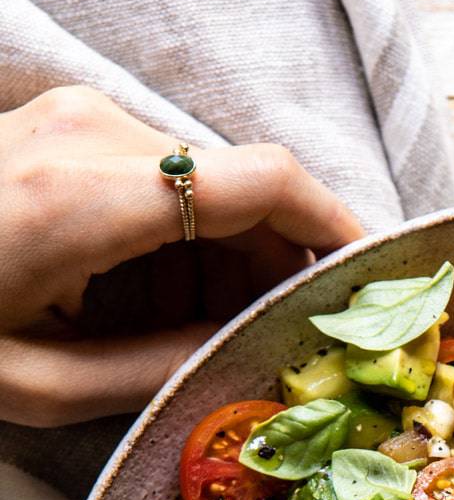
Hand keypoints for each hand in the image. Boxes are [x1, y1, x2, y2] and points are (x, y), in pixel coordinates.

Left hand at [0, 85, 362, 427]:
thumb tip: (241, 352)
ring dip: (225, 256)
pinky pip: (159, 175)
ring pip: (205, 184)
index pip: (262, 182)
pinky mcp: (64, 122)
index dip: (334, 225)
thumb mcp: (39, 382)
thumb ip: (154, 369)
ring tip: (194, 328)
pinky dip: (180, 237)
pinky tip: (154, 296)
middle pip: (241, 188)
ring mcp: (76, 117)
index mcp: (88, 196)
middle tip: (277, 338)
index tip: (368, 276)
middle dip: (276, 264)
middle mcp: (93, 133)